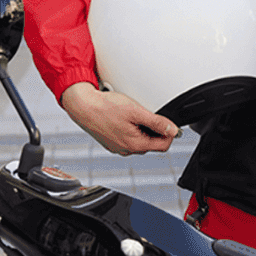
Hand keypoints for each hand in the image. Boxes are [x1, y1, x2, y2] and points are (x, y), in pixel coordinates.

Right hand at [60, 83, 181, 155]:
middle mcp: (126, 150)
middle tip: (149, 114)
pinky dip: (130, 129)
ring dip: (142, 129)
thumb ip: (157, 122)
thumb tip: (173, 130)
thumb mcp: (136, 111)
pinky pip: (127, 138)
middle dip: (155, 130)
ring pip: (139, 141)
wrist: (82, 106)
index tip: (170, 123)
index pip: (163, 146)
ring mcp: (117, 147)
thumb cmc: (105, 107)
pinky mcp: (110, 142)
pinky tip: (124, 118)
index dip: (170, 133)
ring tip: (134, 114)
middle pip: (152, 143)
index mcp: (135, 145)